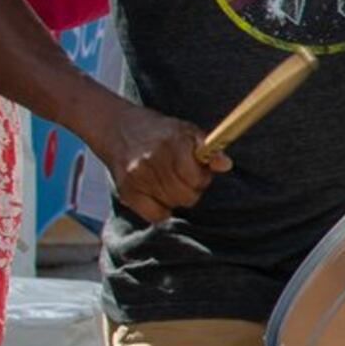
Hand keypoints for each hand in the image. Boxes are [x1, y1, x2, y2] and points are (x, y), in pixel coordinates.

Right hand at [101, 105, 222, 222]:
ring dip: (175, 197)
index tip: (196, 171)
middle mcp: (152, 160)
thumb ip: (209, 149)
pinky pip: (155, 216)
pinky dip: (161, 210)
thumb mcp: (187, 131)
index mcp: (172, 142)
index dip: (201, 178)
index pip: (196, 179)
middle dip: (190, 188)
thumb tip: (226, 164)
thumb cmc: (160, 132)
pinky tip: (158, 195)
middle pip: (186, 195)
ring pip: (173, 205)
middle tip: (182, 177)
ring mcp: (137, 177)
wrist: (118, 128)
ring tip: (168, 181)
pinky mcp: (126, 191)